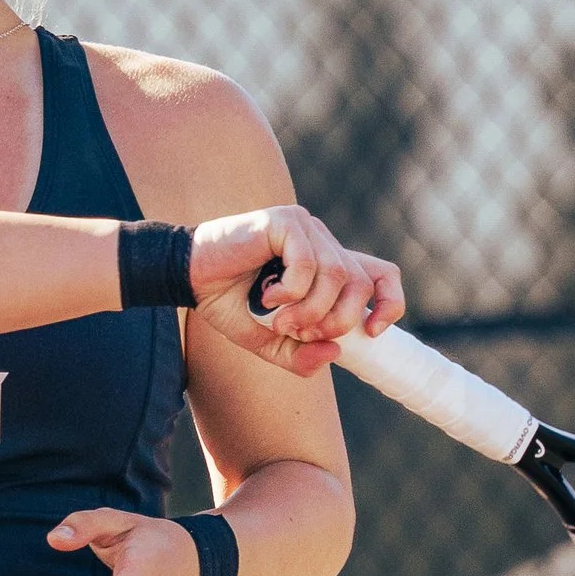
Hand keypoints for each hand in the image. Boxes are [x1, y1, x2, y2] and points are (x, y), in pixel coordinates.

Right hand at [184, 204, 404, 376]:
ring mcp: (305, 227)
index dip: (389, 304)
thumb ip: (298, 354)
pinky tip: (267, 296)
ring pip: (336, 275)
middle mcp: (322, 242)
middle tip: (300, 334)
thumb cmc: (226, 301)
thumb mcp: (267, 340)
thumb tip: (334, 354)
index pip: (382, 275)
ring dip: (310, 310)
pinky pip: (307, 262)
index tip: (371, 333)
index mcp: (326, 264)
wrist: (185, 275)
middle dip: (336, 320)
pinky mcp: (284, 221)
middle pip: (360, 284)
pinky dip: (291, 290)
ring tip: (278, 320)